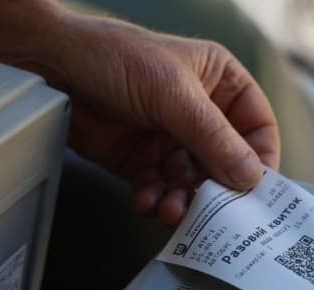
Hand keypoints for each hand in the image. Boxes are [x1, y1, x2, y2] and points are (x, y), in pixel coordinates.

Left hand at [0, 0, 279, 225]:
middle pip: (225, 162)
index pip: (257, 127)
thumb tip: (250, 175)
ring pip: (193, 182)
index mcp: (220, 83)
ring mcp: (171, 138)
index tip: (257, 189)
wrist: (52, 68)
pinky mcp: (143, 160)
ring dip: (184, 199)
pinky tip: (147, 199)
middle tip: (212, 209)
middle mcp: (200, 113)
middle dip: (216, 187)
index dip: (261, 159)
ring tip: (172, 208)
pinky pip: (161, 188)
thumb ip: (214, 138)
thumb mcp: (174, 95)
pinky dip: (156, 199)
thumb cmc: (114, 57)